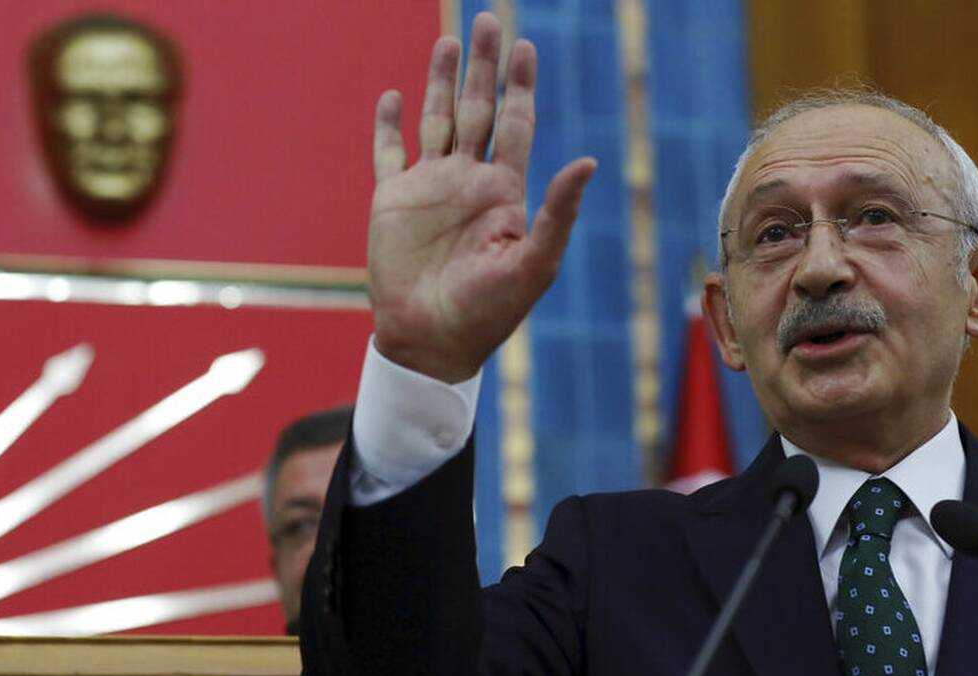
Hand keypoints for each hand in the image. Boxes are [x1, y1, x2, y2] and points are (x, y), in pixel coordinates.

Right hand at [367, 12, 596, 382]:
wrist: (432, 341)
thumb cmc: (488, 312)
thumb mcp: (533, 264)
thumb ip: (558, 213)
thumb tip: (589, 161)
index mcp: (503, 192)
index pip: (514, 125)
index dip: (519, 87)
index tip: (525, 48)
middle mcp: (468, 182)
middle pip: (478, 110)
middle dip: (484, 67)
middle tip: (488, 22)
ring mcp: (429, 189)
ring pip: (437, 120)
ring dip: (442, 82)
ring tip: (449, 41)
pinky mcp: (392, 201)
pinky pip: (388, 153)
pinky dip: (389, 125)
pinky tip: (394, 95)